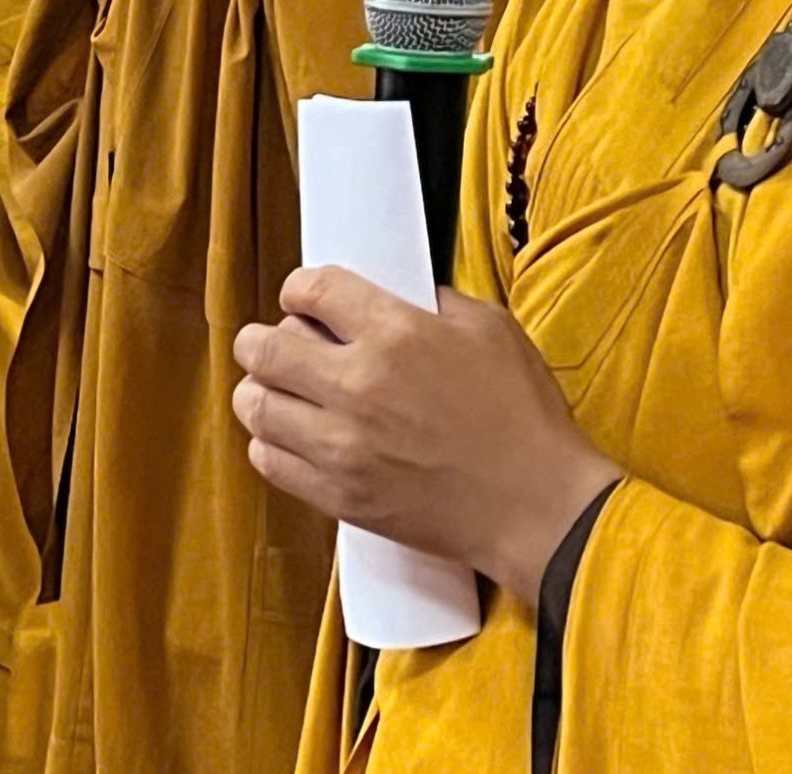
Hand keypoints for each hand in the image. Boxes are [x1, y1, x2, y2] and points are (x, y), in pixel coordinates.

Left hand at [232, 268, 622, 604]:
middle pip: (264, 347)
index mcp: (396, 333)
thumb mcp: (490, 329)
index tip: (304, 297)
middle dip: (263, 338)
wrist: (535, 505)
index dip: (300, 287)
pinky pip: (269, 461)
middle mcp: (357, 385)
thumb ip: (433, 303)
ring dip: (260, 390)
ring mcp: (342, 446)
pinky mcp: (339, 496)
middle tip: (276, 342)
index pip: (312, 289)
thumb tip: (396, 297)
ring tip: (278, 390)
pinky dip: (270, 442)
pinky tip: (290, 434)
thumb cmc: (521, 416)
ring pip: (256, 405)